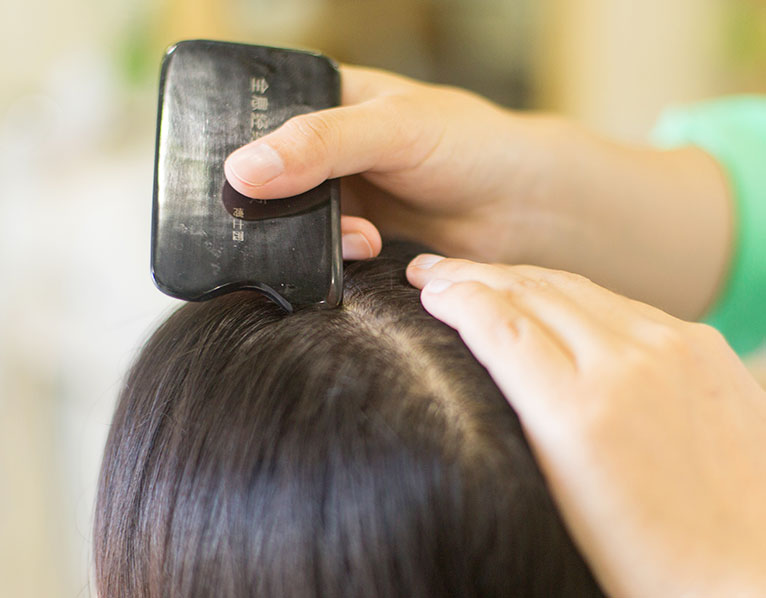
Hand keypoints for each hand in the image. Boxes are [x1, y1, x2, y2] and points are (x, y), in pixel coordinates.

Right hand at [225, 64, 730, 319]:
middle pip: (268, 177)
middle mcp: (328, 147)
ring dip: (310, 234)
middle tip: (290, 219)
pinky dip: (333, 255)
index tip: (244, 184)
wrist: (523, 208)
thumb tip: (245, 171)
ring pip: (290, 219)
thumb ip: (319, 144)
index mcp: (328, 99)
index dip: (245, 150)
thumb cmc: (472, 145)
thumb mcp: (393, 129)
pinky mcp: (354, 233)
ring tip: (358, 233)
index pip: (259, 119)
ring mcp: (340, 192)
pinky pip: (318, 249)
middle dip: (278, 203)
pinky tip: (366, 246)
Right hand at [407, 254, 765, 596]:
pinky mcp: (701, 343)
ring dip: (517, 277)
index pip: (498, 324)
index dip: (453, 297)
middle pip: (530, 291)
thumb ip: (517, 415)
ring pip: (573, 286)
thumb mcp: (557, 495)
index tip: (423, 289)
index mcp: (579, 414)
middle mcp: (628, 364)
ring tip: (480, 276)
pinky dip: (569, 293)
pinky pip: (618, 301)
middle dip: (472, 275)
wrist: (745, 571)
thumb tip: (482, 352)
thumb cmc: (643, 558)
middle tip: (432, 270)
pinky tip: (546, 297)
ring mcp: (672, 346)